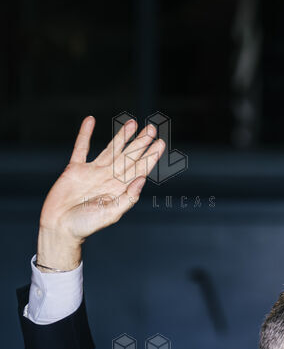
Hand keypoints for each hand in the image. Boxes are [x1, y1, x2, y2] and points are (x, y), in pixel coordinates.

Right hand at [36, 116, 164, 268]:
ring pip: (110, 149)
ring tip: (132, 123)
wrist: (59, 228)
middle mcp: (109, 178)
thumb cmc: (85, 226)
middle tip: (151, 128)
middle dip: (140, 143)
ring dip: (121, 136)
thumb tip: (142, 178)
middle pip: (128, 156)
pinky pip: (81, 148)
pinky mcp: (75, 169)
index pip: (139, 169)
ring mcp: (92, 172)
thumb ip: (129, 197)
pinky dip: (84, 134)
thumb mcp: (111, 214)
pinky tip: (90, 120)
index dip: (150, 156)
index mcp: (120, 189)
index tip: (160, 143)